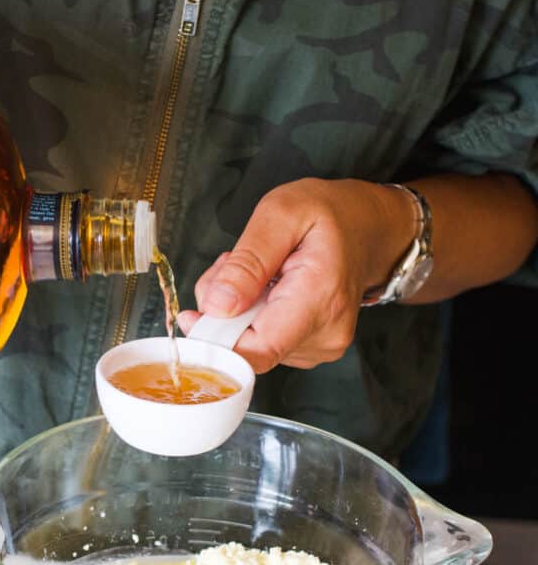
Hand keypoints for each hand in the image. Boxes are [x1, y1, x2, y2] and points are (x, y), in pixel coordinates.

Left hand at [178, 177, 415, 373]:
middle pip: (248, 347)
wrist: (369, 228)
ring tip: (256, 269)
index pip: (258, 350)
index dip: (216, 339)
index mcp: (320, 298)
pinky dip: (252, 316)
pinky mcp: (312, 349)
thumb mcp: (281, 214)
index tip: (194, 313)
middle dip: (223, 311)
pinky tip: (266, 287)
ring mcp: (321, 346)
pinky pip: (264, 342)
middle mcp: (325, 333)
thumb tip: (217, 306)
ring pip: (252, 345)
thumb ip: (247, 262)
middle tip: (231, 265)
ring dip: (237, 310)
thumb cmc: (329, 214)